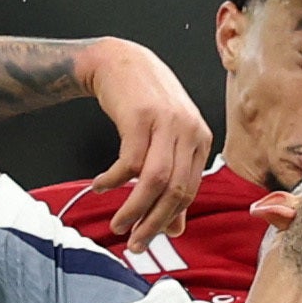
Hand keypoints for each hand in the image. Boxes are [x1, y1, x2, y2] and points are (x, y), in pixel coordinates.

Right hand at [77, 39, 212, 247]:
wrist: (118, 59)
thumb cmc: (142, 101)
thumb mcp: (164, 139)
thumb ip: (172, 182)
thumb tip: (175, 229)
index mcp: (200, 138)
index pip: (189, 191)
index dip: (168, 220)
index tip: (148, 238)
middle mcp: (189, 130)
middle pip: (175, 190)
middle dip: (153, 223)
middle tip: (134, 242)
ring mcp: (167, 122)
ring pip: (155, 181)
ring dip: (134, 209)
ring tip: (118, 225)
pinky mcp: (140, 117)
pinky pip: (129, 162)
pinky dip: (114, 180)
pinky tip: (101, 187)